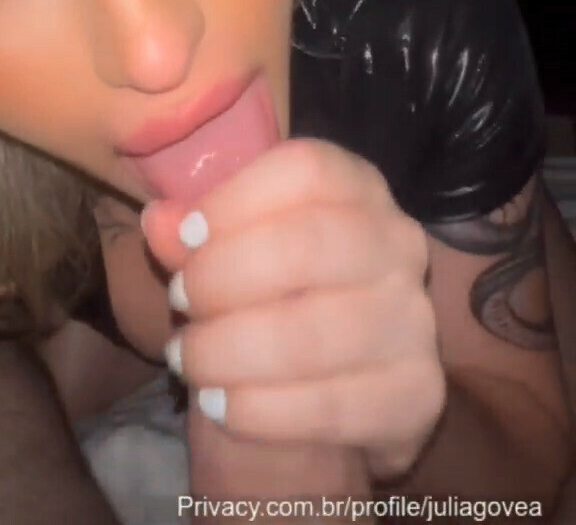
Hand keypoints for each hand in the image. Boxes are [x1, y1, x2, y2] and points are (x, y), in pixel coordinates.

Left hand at [141, 138, 445, 482]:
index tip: (184, 236)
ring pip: (317, 332)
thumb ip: (191, 232)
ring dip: (232, 350)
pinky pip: (335, 405)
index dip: (237, 199)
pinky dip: (263, 409)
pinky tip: (221, 405)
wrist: (324, 386)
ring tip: (186, 360)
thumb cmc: (268, 292)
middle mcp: (398, 240)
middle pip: (313, 243)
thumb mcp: (225, 249)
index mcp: (355, 186)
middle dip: (227, 276)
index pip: (308, 170)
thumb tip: (160, 220)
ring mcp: (416, 317)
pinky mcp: (419, 392)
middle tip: (179, 301)